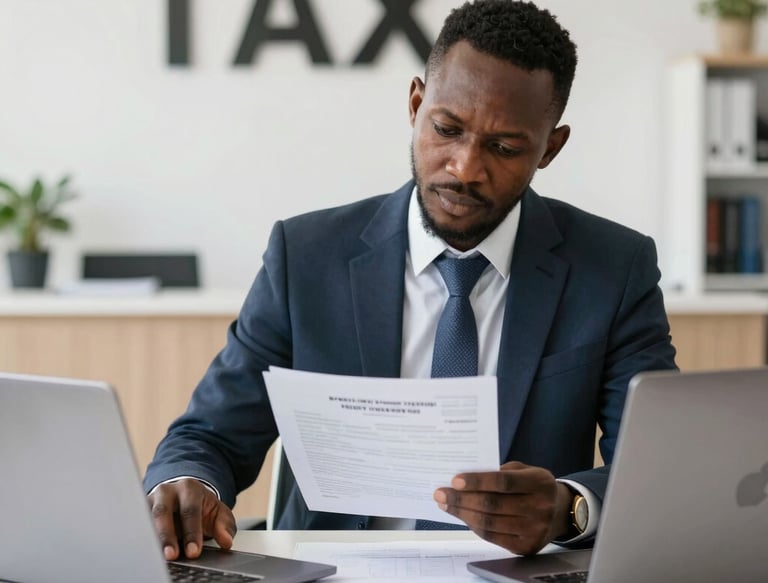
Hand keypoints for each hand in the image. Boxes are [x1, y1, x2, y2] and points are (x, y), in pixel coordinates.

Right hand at [147, 478, 236, 559]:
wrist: (184, 497)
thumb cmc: (202, 507)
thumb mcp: (218, 513)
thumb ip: (225, 526)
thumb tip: (226, 541)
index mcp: (189, 488)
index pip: (190, 510)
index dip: (192, 532)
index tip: (193, 552)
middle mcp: (166, 491)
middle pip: (162, 512)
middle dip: (166, 535)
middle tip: (172, 555)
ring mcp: (149, 500)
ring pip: (144, 519)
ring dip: (149, 539)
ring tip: (155, 557)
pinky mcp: (138, 512)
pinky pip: (136, 525)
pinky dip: (139, 539)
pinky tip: (144, 553)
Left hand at [433, 461, 572, 555]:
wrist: (560, 513)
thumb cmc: (533, 485)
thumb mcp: (524, 470)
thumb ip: (500, 472)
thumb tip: (465, 479)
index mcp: (540, 482)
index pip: (504, 482)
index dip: (477, 481)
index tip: (454, 480)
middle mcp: (540, 507)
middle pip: (493, 505)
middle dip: (462, 500)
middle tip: (440, 494)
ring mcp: (534, 530)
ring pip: (489, 523)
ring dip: (463, 514)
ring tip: (446, 505)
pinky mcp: (526, 547)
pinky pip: (492, 537)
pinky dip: (473, 526)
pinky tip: (462, 516)